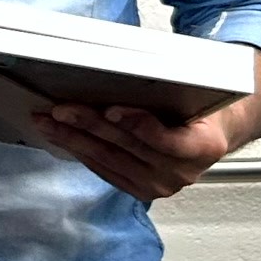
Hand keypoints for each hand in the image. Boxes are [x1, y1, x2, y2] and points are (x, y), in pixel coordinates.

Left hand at [33, 56, 260, 201]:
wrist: (212, 132)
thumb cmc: (200, 106)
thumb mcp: (196, 90)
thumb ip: (167, 86)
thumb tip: (126, 69)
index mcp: (204, 146)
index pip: (167, 140)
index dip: (138, 125)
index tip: (112, 109)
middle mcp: (182, 172)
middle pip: (128, 147)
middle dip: (89, 126)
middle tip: (61, 109)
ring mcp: (160, 185)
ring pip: (109, 160)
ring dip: (74, 139)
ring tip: (48, 121)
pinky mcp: (141, 191)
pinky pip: (105, 169)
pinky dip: (81, 150)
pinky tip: (61, 136)